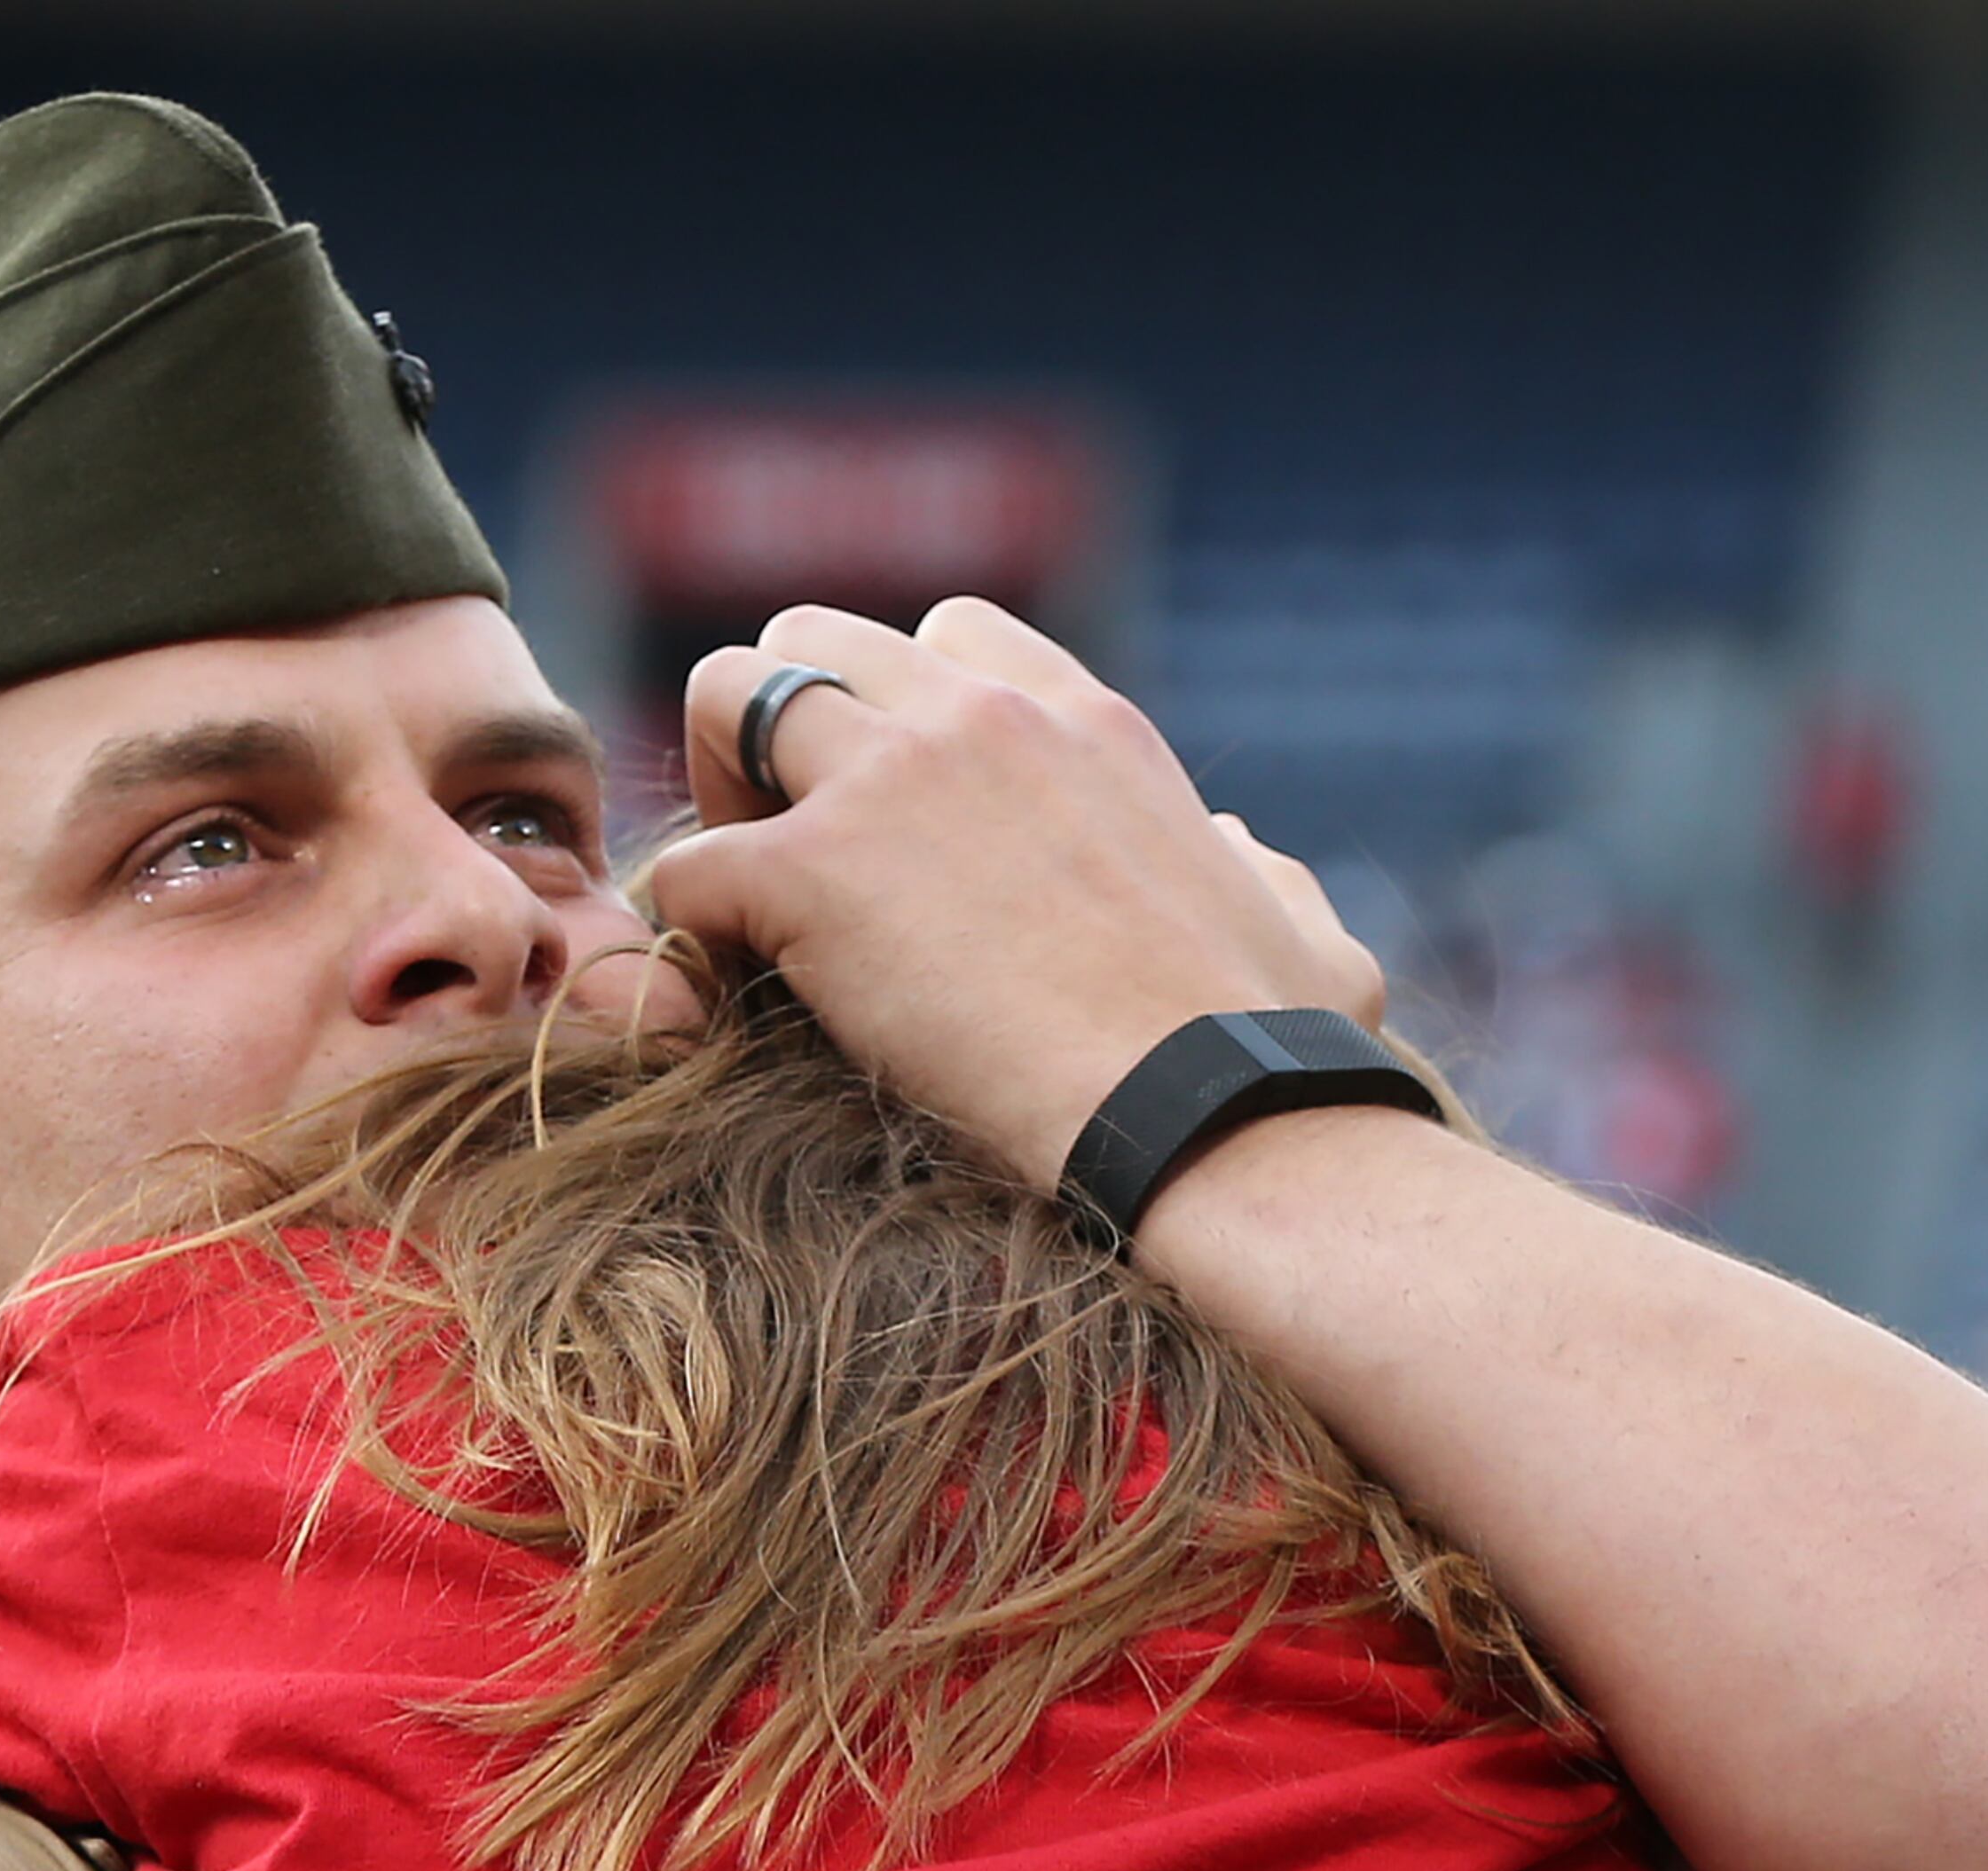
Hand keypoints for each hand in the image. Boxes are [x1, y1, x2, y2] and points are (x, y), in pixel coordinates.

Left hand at [648, 598, 1385, 1187]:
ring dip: (716, 790)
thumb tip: (1233, 842)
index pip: (949, 635)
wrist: (1214, 1118)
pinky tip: (733, 996)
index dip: (898, 712)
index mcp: (1086, 722)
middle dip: (779, 731)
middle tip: (795, 849)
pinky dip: (690, 925)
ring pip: (722, 692)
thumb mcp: (1301, 924)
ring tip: (746, 900)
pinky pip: (686, 862)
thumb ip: (1255, 865)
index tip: (900, 811)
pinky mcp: (815, 875)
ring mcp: (890, 783)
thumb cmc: (1275, 1053)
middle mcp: (980, 719)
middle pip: (811, 639)